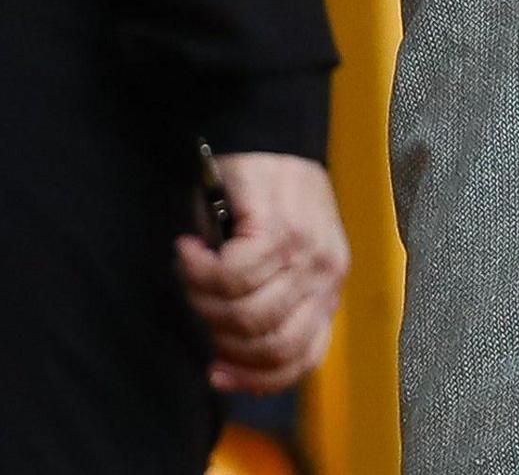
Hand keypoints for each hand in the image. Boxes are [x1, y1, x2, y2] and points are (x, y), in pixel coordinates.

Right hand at [175, 152, 349, 393]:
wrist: (265, 138)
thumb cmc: (264, 203)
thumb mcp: (276, 261)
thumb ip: (269, 305)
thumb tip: (230, 361)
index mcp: (327, 289)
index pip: (303, 359)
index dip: (256, 379)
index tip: (217, 373)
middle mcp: (324, 274)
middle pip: (270, 344)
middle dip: (222, 336)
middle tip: (200, 300)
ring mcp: (305, 252)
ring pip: (246, 313)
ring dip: (204, 299)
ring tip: (195, 268)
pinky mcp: (277, 229)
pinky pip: (231, 276)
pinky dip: (199, 270)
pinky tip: (191, 248)